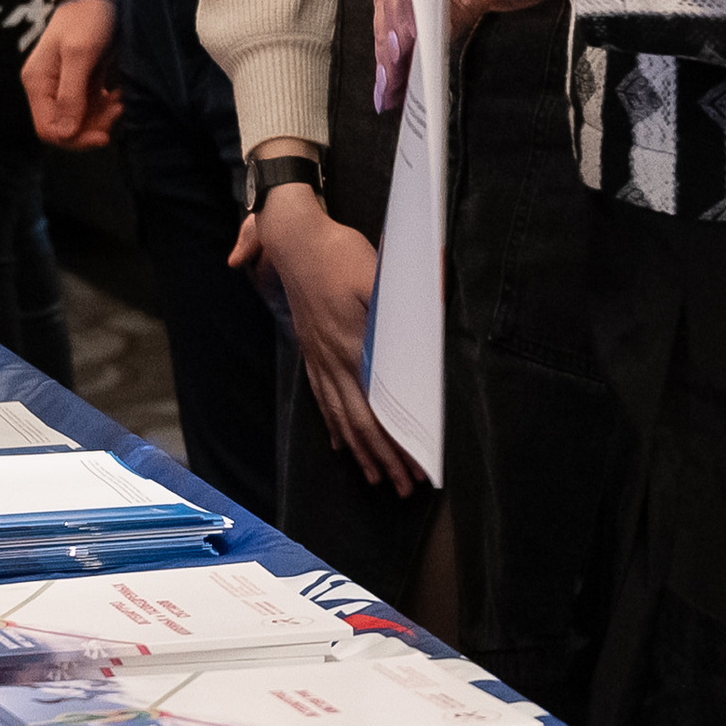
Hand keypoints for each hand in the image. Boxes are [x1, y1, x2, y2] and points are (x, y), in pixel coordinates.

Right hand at [23, 0, 124, 148]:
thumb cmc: (87, 16)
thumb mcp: (79, 55)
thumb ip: (71, 95)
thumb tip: (66, 133)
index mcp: (37, 82)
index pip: (48, 129)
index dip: (74, 139)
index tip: (103, 134)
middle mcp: (46, 87)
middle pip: (65, 128)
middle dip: (92, 126)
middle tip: (116, 110)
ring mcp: (62, 85)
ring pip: (80, 120)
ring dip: (102, 116)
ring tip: (120, 99)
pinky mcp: (79, 81)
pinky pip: (90, 106)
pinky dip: (105, 105)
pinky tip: (118, 93)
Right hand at [227, 175, 421, 492]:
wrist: (292, 238)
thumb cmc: (336, 252)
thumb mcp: (376, 272)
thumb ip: (402, 302)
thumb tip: (433, 315)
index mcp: (352, 347)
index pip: (378, 410)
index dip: (397, 443)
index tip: (417, 467)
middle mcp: (333, 359)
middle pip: (359, 422)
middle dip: (382, 459)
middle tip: (403, 487)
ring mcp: (318, 356)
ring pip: (339, 415)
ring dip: (359, 450)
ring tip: (373, 477)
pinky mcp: (311, 348)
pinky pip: (322, 396)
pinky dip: (333, 424)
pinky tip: (339, 442)